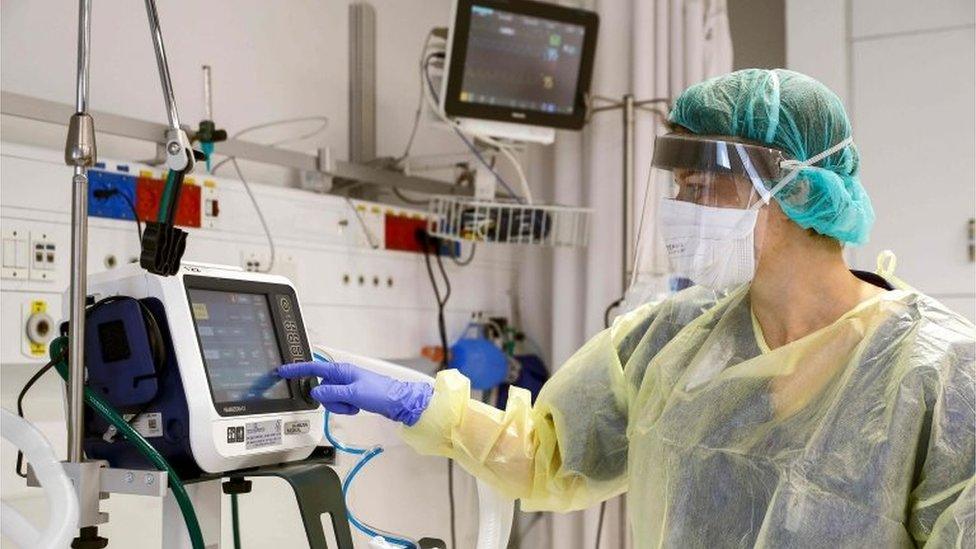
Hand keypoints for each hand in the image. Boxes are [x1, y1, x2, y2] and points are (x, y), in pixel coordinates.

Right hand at [276, 362, 432, 425]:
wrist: (399, 402)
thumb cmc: (381, 393)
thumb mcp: (354, 394)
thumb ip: (332, 393)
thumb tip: (315, 393)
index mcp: (342, 370)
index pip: (315, 369)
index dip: (298, 370)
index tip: (283, 371)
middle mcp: (343, 376)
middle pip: (321, 389)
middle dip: (331, 400)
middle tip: (347, 403)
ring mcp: (347, 386)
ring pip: (329, 398)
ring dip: (340, 406)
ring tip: (355, 405)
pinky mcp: (351, 395)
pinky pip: (339, 403)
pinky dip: (345, 408)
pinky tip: (357, 407)